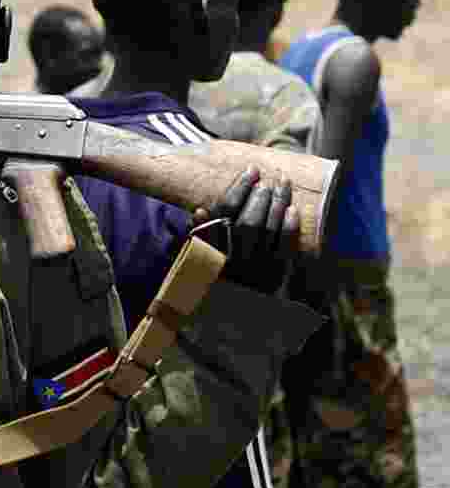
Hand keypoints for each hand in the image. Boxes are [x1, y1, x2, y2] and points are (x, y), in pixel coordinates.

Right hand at [191, 166, 299, 293]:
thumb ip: (197, 235)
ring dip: (278, 204)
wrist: (230, 316)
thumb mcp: (194, 255)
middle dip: (261, 195)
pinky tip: (293, 210)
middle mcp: (231, 258)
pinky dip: (289, 229)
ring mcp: (253, 269)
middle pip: (248, 220)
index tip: (252, 170)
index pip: (224, 212)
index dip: (239, 189)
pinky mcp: (272, 277)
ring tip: (283, 184)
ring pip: (268, 231)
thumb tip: (200, 211)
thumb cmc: (208, 276)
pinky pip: (283, 249)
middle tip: (268, 179)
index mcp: (210, 249)